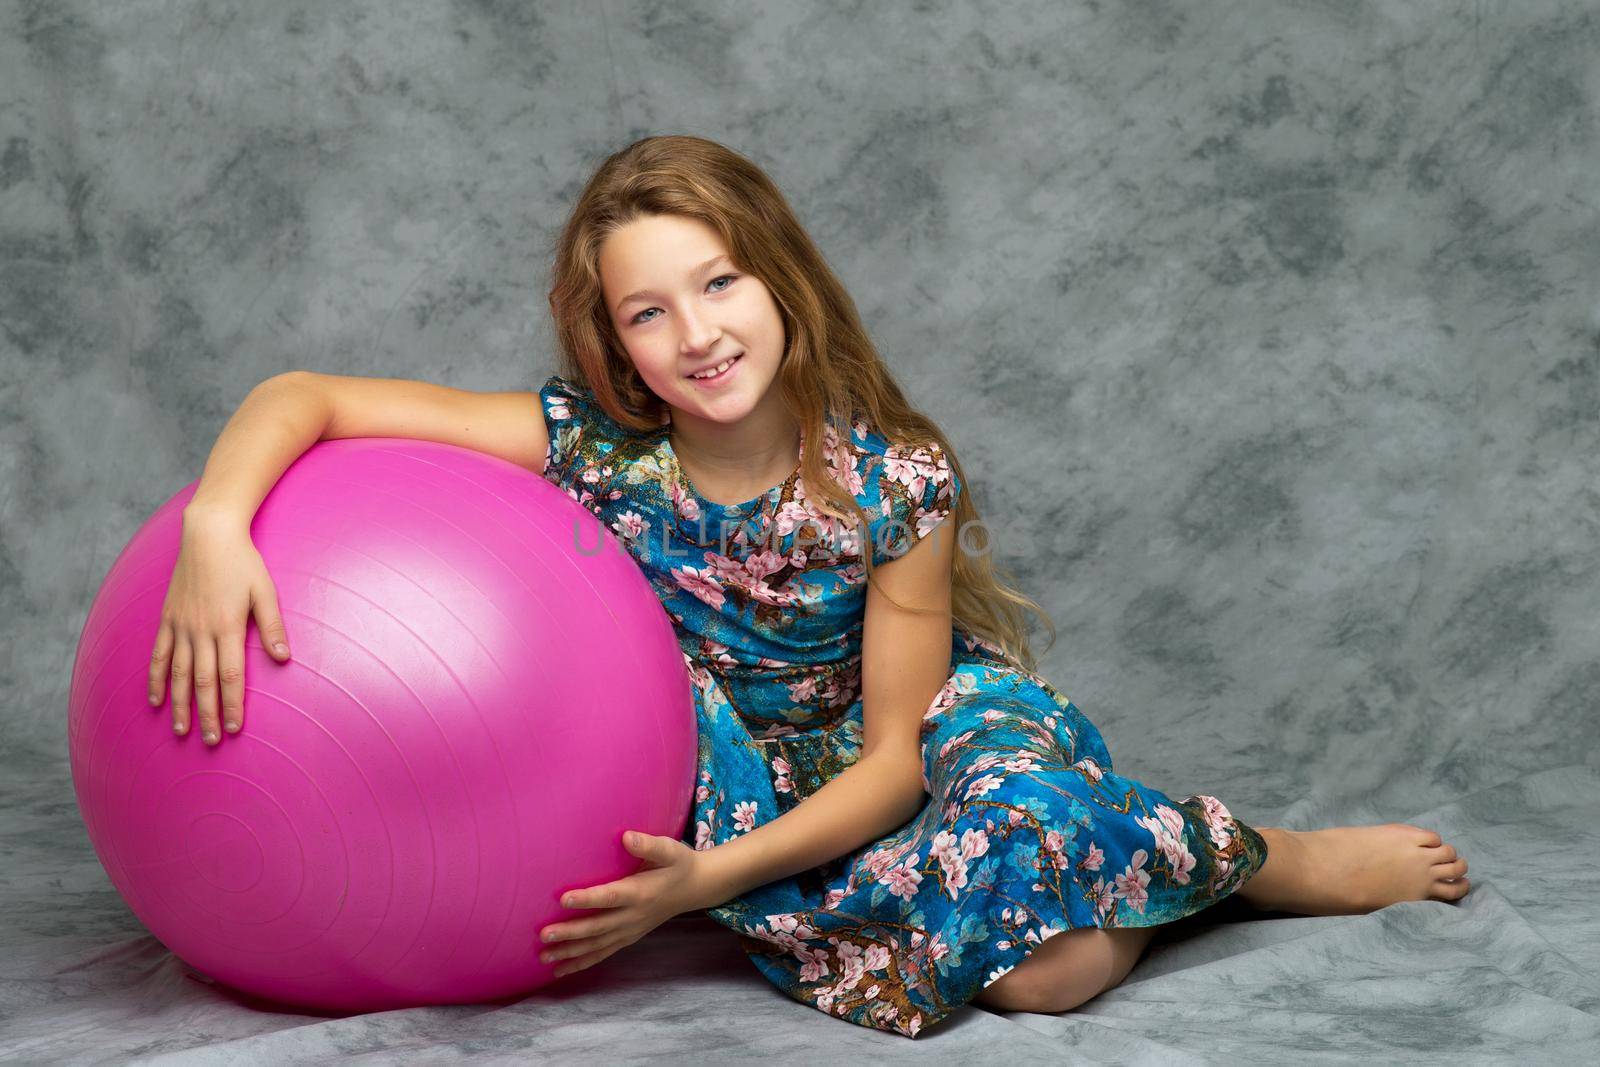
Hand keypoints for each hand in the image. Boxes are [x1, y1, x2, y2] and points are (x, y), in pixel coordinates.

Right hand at [147, 507, 291, 743]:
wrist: (208, 534)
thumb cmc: (243, 562)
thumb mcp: (265, 591)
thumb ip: (272, 626)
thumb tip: (283, 657)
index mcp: (228, 626)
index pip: (231, 676)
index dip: (232, 704)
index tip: (233, 728)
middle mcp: (201, 630)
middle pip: (204, 682)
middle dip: (207, 713)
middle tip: (209, 740)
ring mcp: (180, 625)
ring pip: (179, 674)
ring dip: (181, 704)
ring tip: (183, 730)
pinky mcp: (167, 618)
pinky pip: (159, 654)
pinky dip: (156, 678)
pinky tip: (157, 699)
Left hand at [538, 831, 719, 977]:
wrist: (695, 887)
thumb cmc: (678, 863)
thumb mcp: (670, 849)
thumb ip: (648, 844)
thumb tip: (626, 837)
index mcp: (641, 892)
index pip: (610, 896)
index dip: (587, 898)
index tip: (563, 899)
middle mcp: (633, 915)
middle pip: (598, 927)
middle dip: (570, 933)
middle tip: (543, 934)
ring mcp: (630, 930)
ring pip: (598, 945)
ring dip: (571, 952)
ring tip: (544, 956)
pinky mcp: (628, 937)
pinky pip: (603, 953)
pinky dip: (582, 962)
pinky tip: (560, 970)